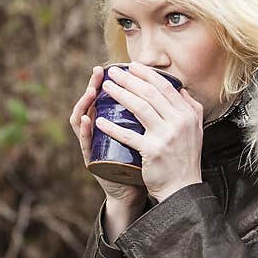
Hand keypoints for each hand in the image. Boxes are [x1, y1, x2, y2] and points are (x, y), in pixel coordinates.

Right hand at [69, 65, 147, 208]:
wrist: (134, 192)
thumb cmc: (143, 162)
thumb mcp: (148, 136)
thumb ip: (154, 117)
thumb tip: (177, 95)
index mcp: (112, 124)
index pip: (108, 98)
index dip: (110, 82)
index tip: (117, 66)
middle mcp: (99, 132)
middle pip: (91, 103)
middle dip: (94, 85)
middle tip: (99, 71)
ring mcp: (93, 146)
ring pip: (81, 120)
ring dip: (84, 103)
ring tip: (91, 90)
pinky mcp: (91, 160)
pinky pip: (85, 143)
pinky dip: (84, 131)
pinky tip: (87, 120)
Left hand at [94, 62, 203, 201]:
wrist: (183, 188)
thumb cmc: (185, 159)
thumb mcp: (195, 130)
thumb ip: (189, 108)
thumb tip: (179, 88)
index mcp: (189, 114)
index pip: (165, 87)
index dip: (147, 74)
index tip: (132, 66)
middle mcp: (180, 122)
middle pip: (150, 93)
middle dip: (129, 79)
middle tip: (113, 72)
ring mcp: (166, 136)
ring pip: (140, 108)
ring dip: (120, 94)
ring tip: (106, 87)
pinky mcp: (153, 151)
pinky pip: (129, 135)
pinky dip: (112, 127)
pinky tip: (100, 120)